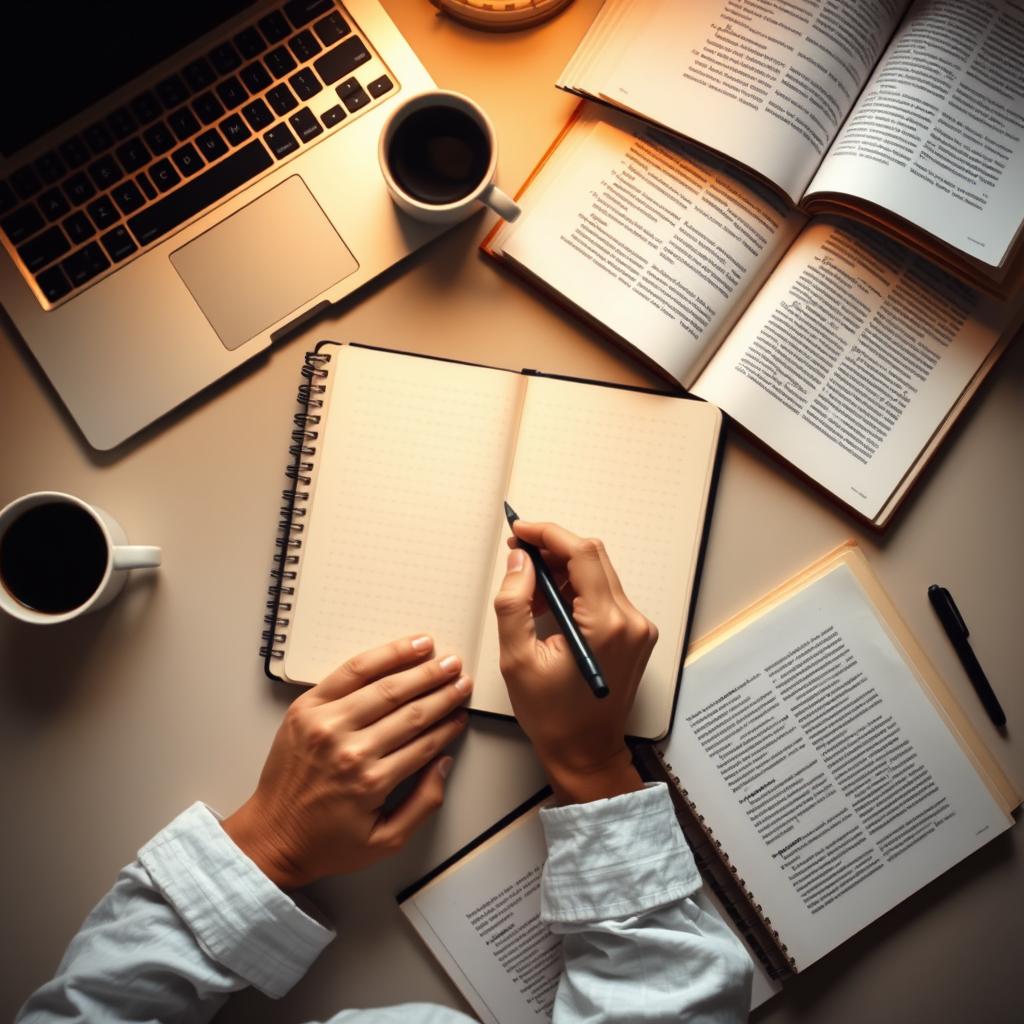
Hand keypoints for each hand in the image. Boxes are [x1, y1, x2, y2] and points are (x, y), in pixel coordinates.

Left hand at [222, 636, 470, 888]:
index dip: (449, 724)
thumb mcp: (385, 841)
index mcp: (371, 781)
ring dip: (421, 670)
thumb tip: (445, 762)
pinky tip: (405, 648)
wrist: (269, 835)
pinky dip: (382, 656)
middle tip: (462, 678)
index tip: (463, 712)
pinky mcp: (307, 707)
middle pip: (410, 710)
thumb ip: (424, 804)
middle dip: (443, 691)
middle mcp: (349, 748)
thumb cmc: (325, 841)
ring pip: (385, 687)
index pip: (424, 741)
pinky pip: (351, 672)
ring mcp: (325, 723)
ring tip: (443, 659)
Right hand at [493, 521, 656, 804]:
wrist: (586, 753)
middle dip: (553, 549)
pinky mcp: (635, 634)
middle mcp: (630, 621)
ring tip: (529, 590)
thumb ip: (514, 603)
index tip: (520, 530)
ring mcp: (638, 628)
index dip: (548, 534)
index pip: (582, 554)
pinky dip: (576, 590)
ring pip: (599, 574)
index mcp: (605, 625)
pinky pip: (605, 594)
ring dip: (563, 570)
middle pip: (593, 558)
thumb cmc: (553, 717)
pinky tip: (550, 606)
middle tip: (518, 553)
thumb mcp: (517, 659)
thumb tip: (520, 561)